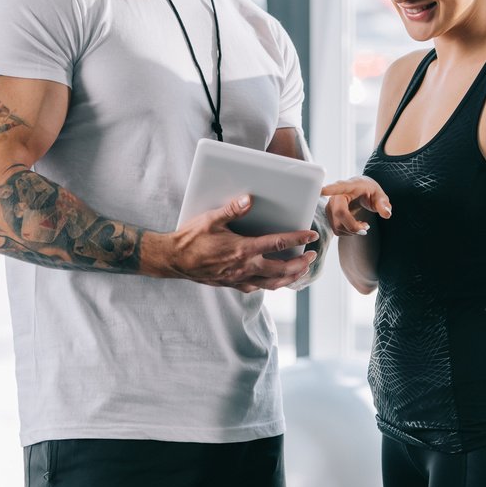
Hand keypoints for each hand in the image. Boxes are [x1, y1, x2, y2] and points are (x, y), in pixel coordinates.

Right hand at [159, 194, 317, 292]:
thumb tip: (249, 198)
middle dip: (300, 263)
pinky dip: (271, 284)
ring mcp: (239, 279)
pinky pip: (258, 287)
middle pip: (282, 269)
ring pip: (272, 283)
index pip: (277, 244)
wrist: (173, 260)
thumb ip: (232, 209)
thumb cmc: (190, 238)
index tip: (312, 236)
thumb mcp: (210, 219)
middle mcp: (244, 267)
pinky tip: (274, 279)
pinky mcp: (232, 284)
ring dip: (290, 277)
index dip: (297, 238)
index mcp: (242, 249)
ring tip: (301, 270)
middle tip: (312, 256)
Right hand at [320, 176, 391, 236]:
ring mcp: (330, 206)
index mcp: (350, 186)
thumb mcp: (380, 196)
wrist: (360, 191)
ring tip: (363, 225)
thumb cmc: (369, 192)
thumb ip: (384, 204)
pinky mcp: (329, 215)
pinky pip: (336, 229)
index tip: (322, 190)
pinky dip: (347, 232)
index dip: (330, 189)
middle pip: (340, 214)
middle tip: (367, 227)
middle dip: (353, 226)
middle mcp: (336, 195)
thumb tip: (386, 213)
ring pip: (337, 225)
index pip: (339, 187)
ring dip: (352, 231)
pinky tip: (355, 225)